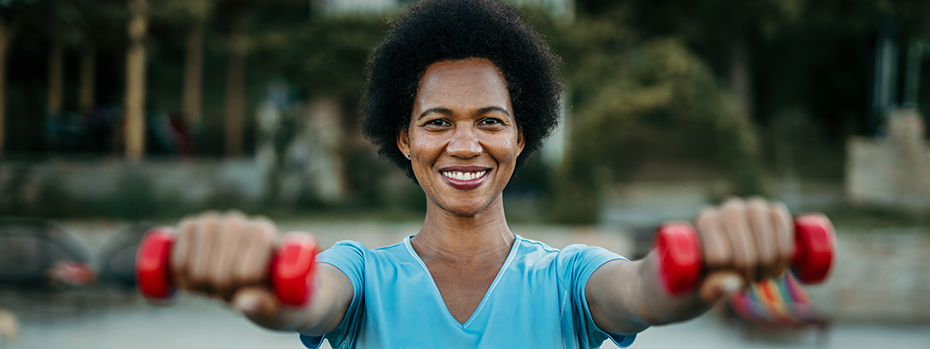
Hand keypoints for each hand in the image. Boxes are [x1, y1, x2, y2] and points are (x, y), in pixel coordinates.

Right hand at [169, 210, 318, 327]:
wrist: (251, 270)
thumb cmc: (272, 292)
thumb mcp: (278, 306)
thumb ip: (266, 306)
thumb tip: (243, 303)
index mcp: (263, 232)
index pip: (244, 276)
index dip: (244, 294)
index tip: (252, 293)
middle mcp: (237, 221)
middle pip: (219, 276)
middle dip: (224, 294)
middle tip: (233, 291)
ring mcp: (211, 221)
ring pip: (198, 273)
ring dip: (203, 289)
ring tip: (218, 284)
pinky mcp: (189, 226)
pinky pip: (178, 264)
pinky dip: (183, 280)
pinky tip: (196, 278)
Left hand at [692, 197, 794, 302]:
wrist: (730, 251)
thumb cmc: (710, 270)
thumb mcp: (703, 284)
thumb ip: (711, 289)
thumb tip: (730, 287)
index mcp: (706, 221)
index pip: (720, 259)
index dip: (727, 278)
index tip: (726, 281)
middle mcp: (729, 209)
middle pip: (745, 258)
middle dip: (748, 279)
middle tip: (746, 283)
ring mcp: (754, 207)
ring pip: (765, 252)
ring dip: (766, 272)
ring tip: (759, 277)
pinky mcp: (776, 211)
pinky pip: (784, 241)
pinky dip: (783, 260)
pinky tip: (777, 269)